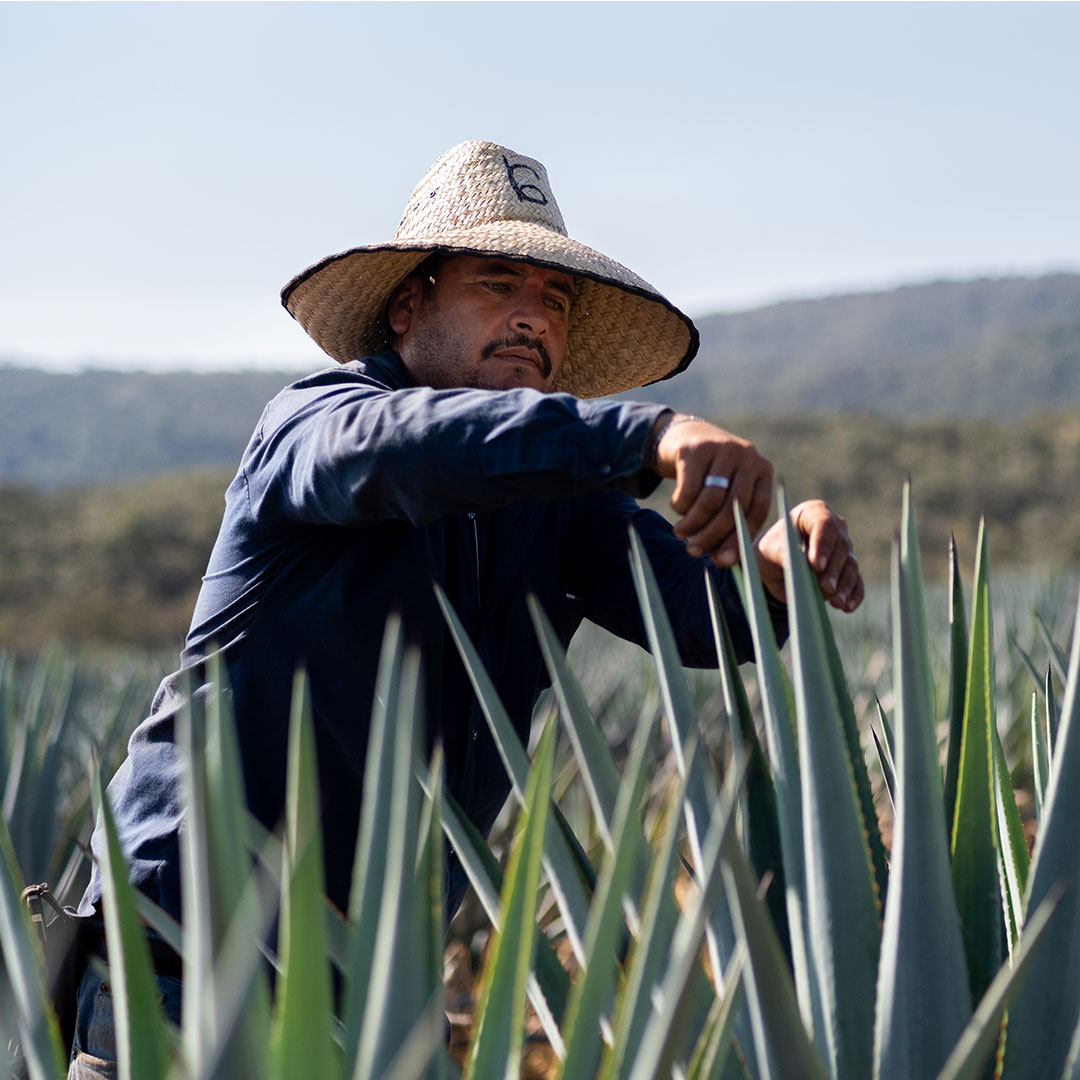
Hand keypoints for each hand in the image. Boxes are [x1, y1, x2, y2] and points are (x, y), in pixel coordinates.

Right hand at [652, 414, 773, 567]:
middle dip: (712, 536)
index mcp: (762, 471)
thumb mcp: (726, 494)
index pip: (757, 512)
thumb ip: (729, 525)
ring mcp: (723, 449)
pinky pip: (689, 489)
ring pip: (710, 500)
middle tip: (693, 551)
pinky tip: (677, 508)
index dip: (739, 540)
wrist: (683, 437)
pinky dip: (681, 506)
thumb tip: (724, 563)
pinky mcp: (697, 448)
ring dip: (693, 523)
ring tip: (680, 533)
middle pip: (733, 508)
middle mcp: (748, 457)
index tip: (721, 561)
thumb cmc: (708, 476)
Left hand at [754, 500, 863, 612]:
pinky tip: (847, 606)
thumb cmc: (771, 550)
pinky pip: (856, 582)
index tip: (816, 564)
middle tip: (826, 587)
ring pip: (851, 566)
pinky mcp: (846, 571)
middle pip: (841, 547)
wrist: (773, 569)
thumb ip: (786, 553)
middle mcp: (834, 529)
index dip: (823, 544)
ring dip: (845, 585)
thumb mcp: (770, 549)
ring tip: (837, 601)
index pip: (825, 524)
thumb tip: (802, 567)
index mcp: (814, 514)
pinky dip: (854, 594)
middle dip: (834, 569)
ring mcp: (843, 550)